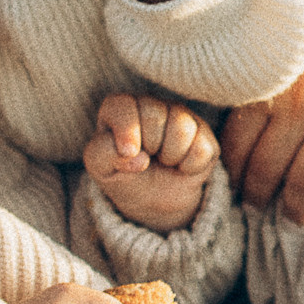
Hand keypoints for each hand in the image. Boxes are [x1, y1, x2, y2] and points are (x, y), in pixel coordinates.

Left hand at [85, 94, 218, 232]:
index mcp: (120, 107)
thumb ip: (104, 154)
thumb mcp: (100, 167)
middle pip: (154, 116)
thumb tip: (139, 158)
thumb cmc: (121, 174)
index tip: (128, 153)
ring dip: (170, 156)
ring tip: (163, 161)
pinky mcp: (203, 132)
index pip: (123, 104)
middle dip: (149, 146)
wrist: (151, 199)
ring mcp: (180, 115)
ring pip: (182, 128)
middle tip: (146, 158)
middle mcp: (151, 104)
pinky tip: (180, 166)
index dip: (127, 130)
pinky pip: (203, 148)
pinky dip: (190, 166)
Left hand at [222, 29, 303, 223]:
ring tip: (293, 216)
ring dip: (294, 209)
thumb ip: (268, 99)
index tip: (238, 186)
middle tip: (259, 208)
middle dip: (258, 197)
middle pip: (266, 167)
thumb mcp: (293, 67)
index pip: (238, 142)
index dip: (234, 173)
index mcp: (276, 82)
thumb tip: (239, 157)